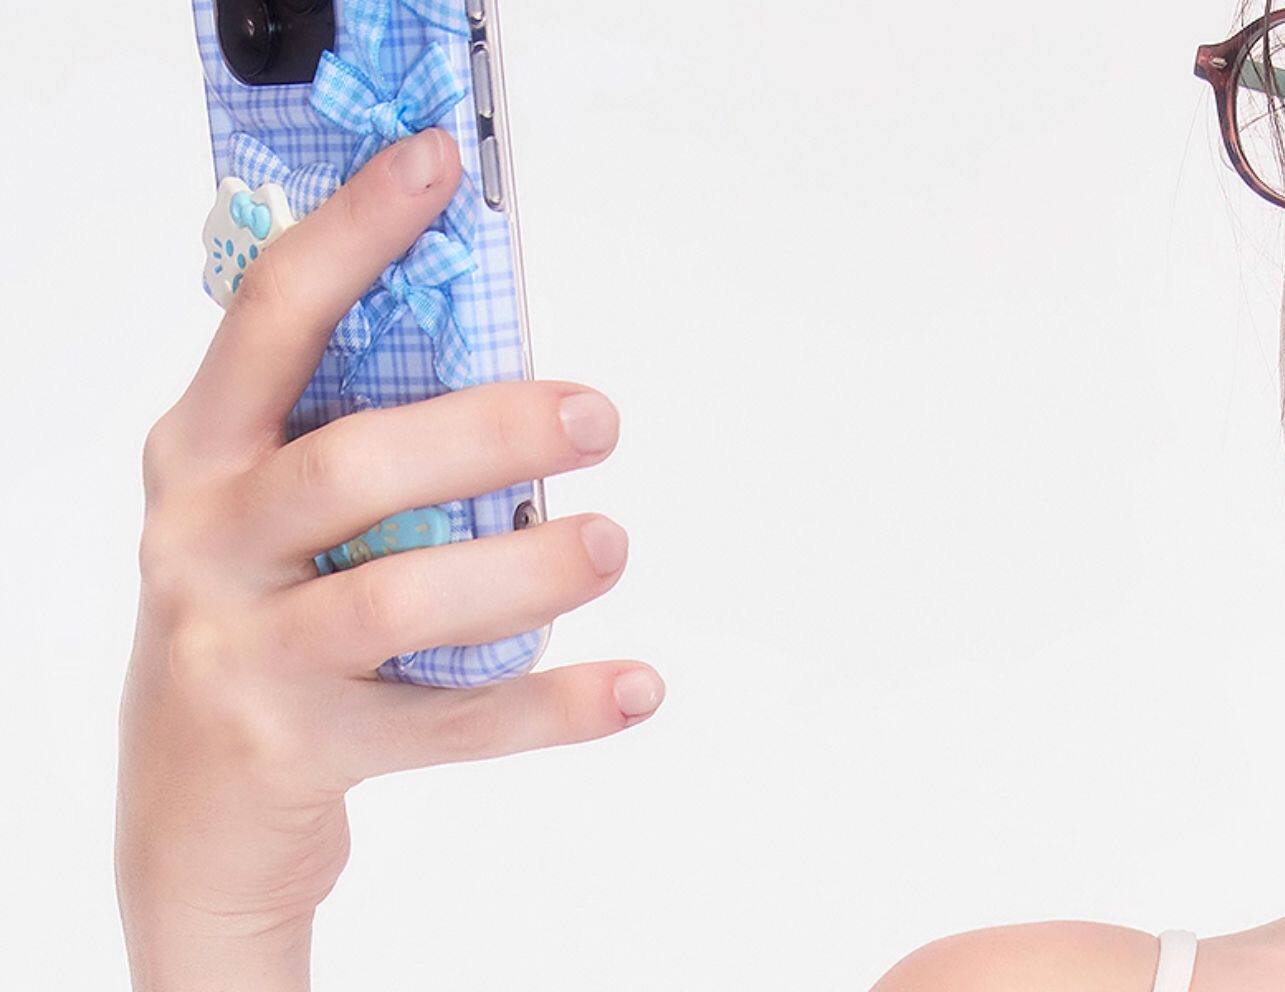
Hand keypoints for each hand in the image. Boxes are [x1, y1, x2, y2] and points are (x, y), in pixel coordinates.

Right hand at [116, 127, 662, 990]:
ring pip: (397, 599)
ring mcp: (243, 652)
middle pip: (351, 466)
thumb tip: (512, 356)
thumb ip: (353, 434)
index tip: (438, 166)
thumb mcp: (267, 515)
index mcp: (202, 455)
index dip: (354, 231)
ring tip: (611, 544)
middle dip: (485, 432)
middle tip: (597, 417)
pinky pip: (449, 723)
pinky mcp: (299, 750)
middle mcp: (205, 543)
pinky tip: (636, 686)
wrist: (191, 819)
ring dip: (526, 569)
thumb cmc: (259, 623)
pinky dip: (555, 706)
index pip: (273, 315)